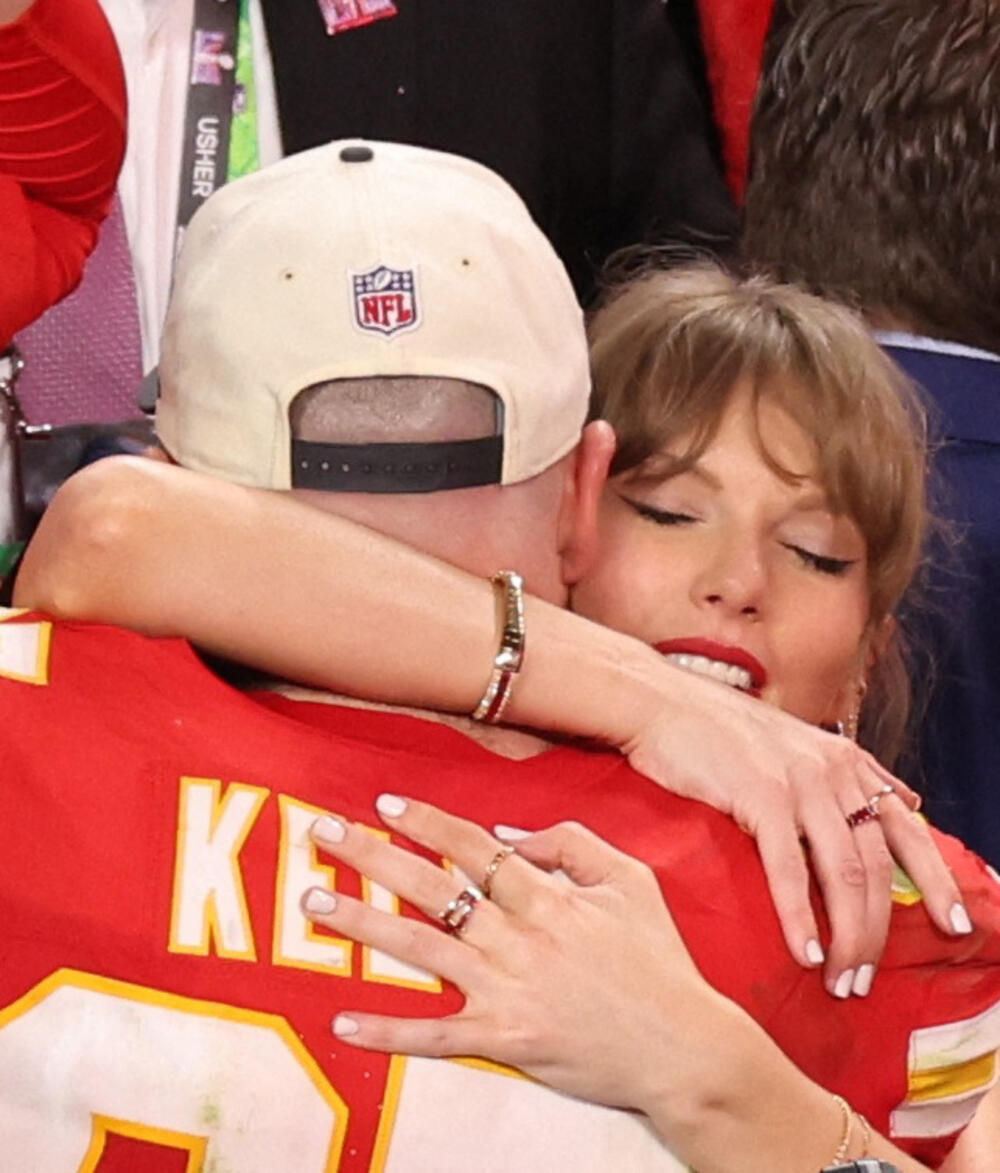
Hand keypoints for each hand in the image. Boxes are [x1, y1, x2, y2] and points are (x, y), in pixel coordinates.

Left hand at [301, 795, 735, 1119]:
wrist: (685, 1047)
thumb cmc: (660, 962)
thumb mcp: (632, 881)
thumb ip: (575, 845)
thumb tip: (512, 834)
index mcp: (547, 896)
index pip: (474, 847)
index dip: (426, 822)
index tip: (383, 804)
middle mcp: (519, 936)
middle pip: (431, 887)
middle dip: (372, 856)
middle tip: (321, 832)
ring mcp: (508, 988)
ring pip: (420, 948)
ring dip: (361, 923)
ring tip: (313, 901)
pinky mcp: (505, 1038)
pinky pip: (435, 1035)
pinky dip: (387, 1029)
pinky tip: (341, 1020)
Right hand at [621, 670, 970, 994]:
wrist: (661, 702)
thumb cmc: (718, 730)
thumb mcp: (798, 743)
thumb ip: (848, 774)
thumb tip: (902, 801)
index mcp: (845, 762)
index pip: (909, 828)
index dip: (937, 881)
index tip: (956, 927)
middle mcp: (833, 771)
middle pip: (877, 866)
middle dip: (879, 932)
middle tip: (867, 981)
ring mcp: (799, 783)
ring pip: (844, 874)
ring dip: (849, 937)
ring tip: (843, 981)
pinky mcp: (760, 795)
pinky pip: (790, 869)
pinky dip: (802, 917)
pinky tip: (807, 953)